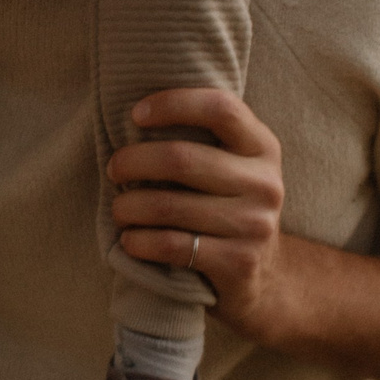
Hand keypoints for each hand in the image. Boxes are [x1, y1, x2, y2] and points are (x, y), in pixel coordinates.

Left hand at [108, 89, 292, 340]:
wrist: (264, 276)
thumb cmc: (226, 205)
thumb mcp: (229, 165)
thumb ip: (200, 137)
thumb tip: (132, 113)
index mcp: (262, 147)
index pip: (220, 108)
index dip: (173, 104)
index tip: (135, 115)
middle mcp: (265, 183)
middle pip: (181, 159)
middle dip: (132, 162)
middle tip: (114, 170)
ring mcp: (256, 225)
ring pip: (169, 205)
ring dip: (128, 207)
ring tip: (119, 209)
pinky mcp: (240, 263)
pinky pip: (171, 245)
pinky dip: (139, 241)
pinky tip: (130, 240)